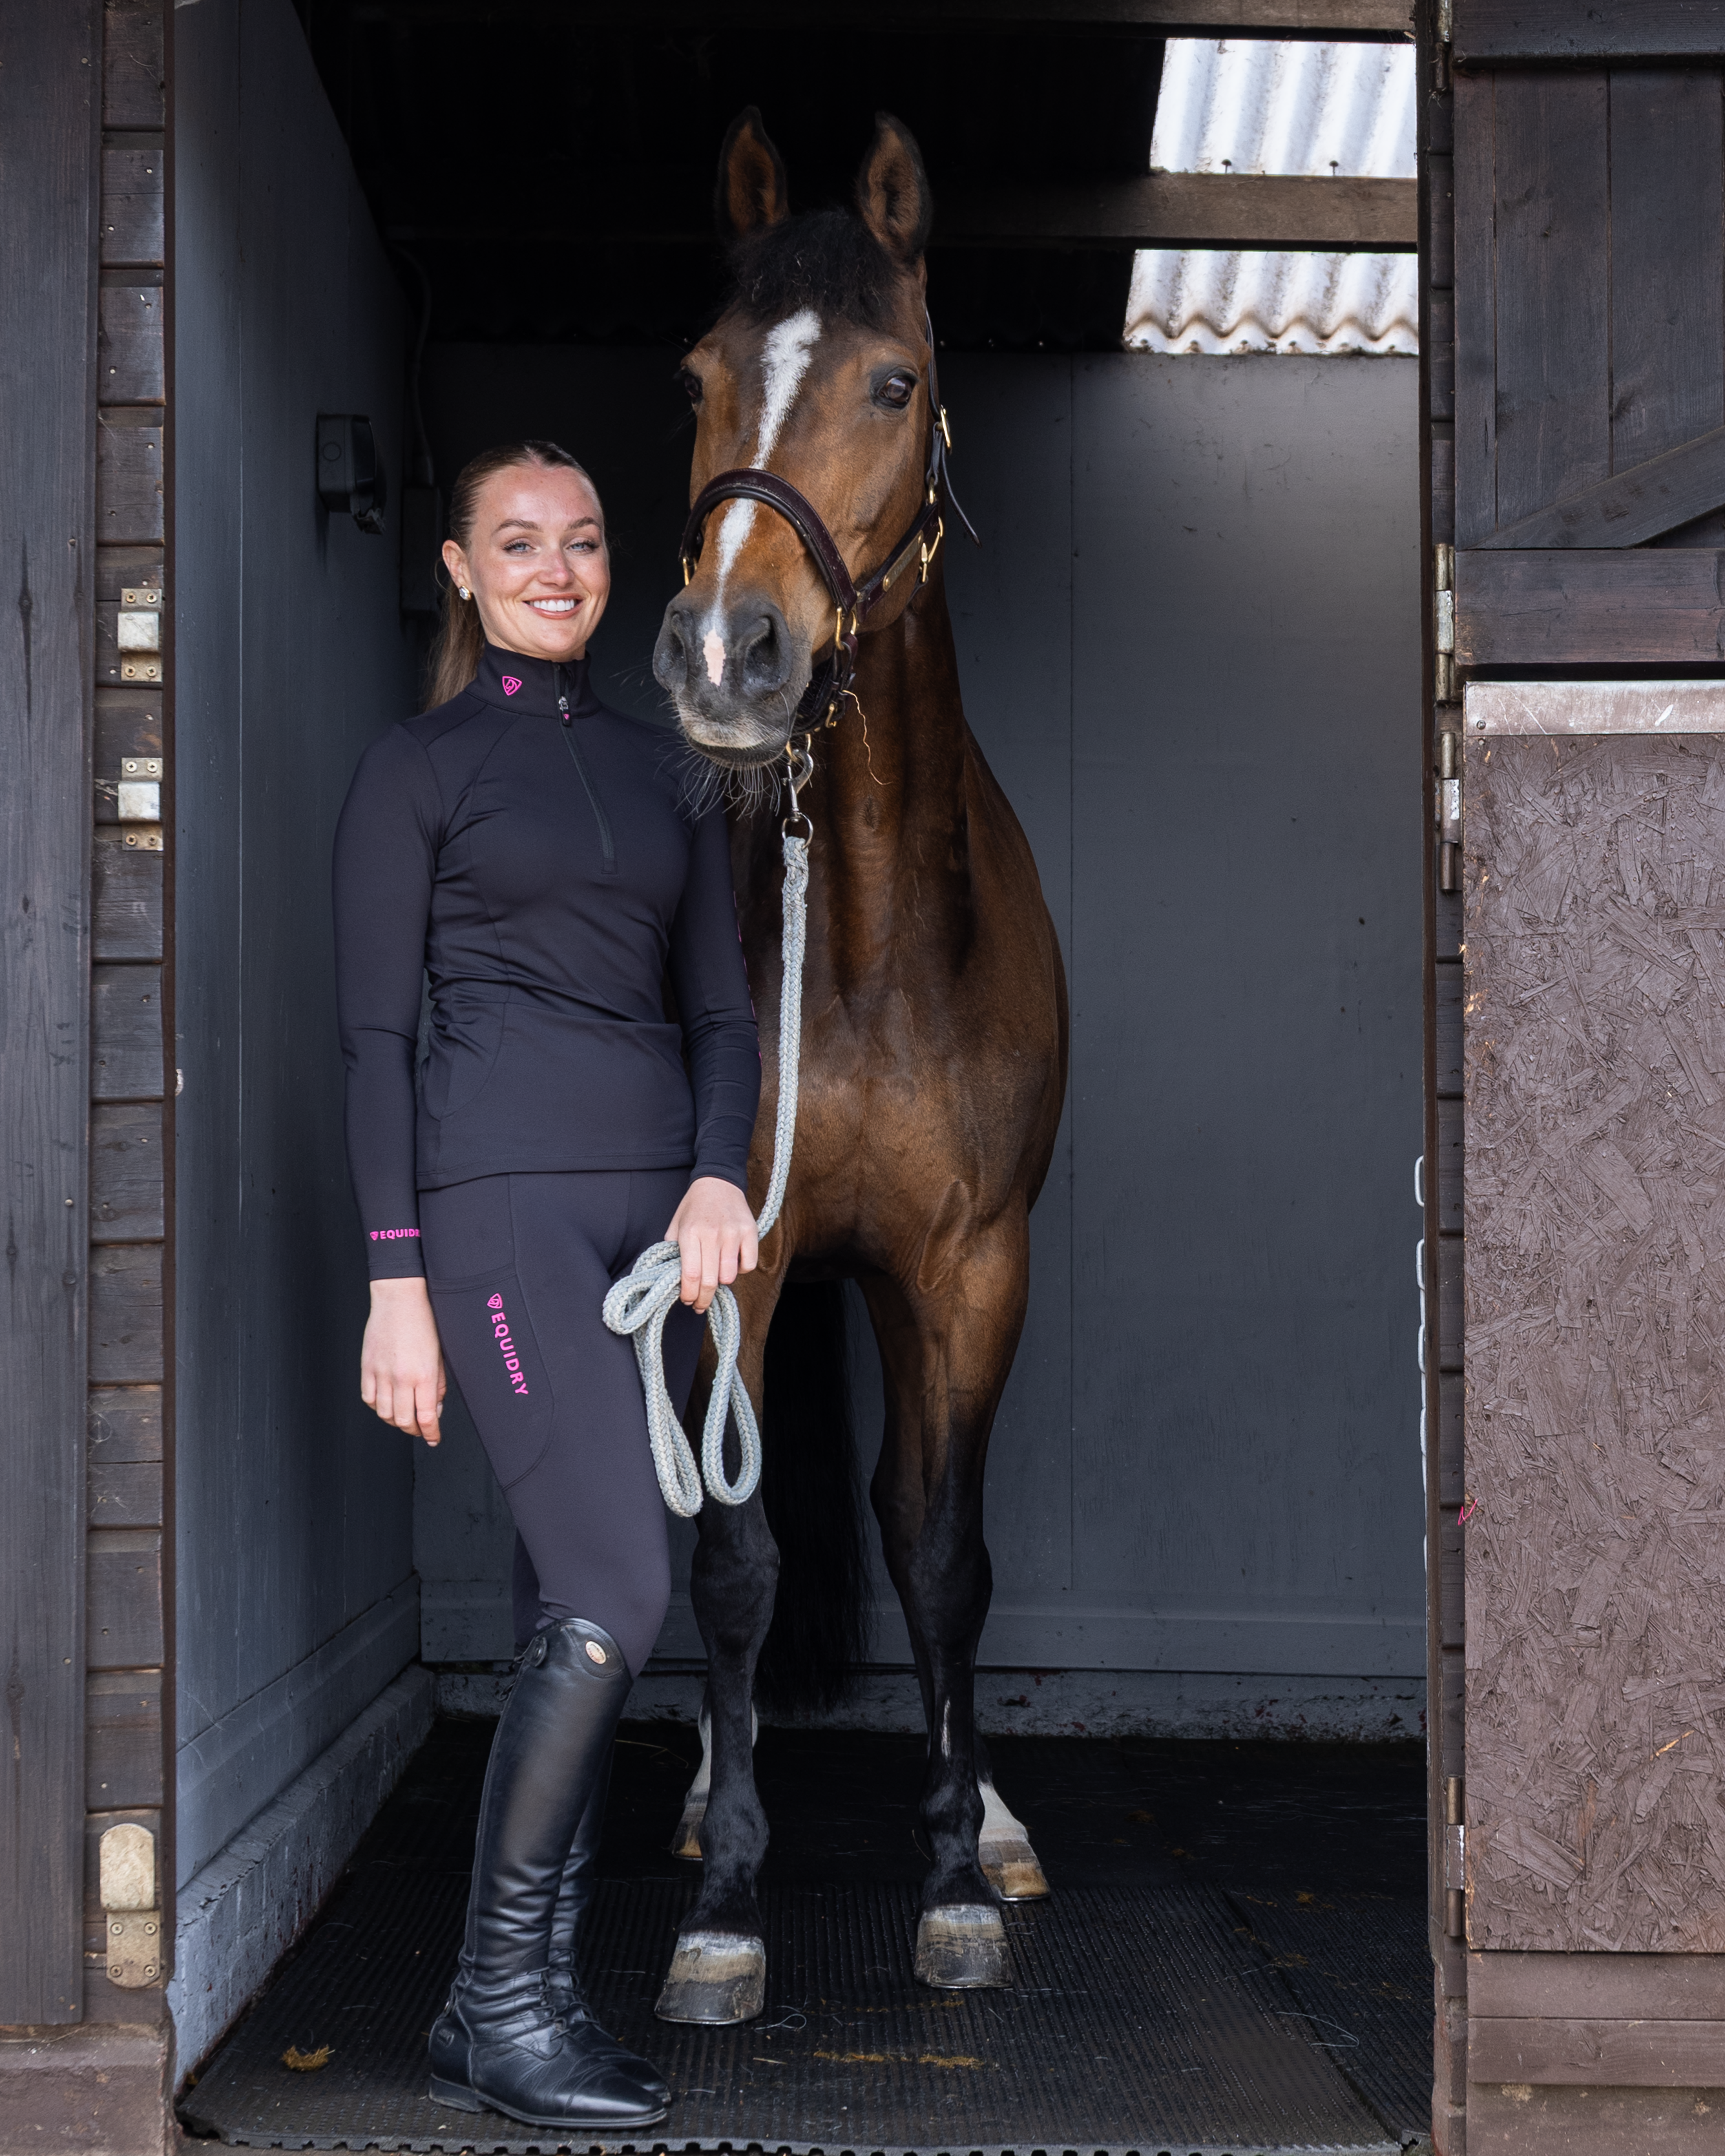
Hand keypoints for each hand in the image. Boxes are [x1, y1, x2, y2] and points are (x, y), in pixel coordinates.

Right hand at [361, 1276, 446, 1443]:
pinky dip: (378, 1406)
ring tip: (405, 1416)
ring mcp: (380, 1373)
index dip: (431, 1434)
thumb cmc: (423, 1323)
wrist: (399, 1299)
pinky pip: (368, 1398)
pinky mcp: (366, 1367)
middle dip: (415, 1431)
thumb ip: (438, 1385)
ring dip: (396, 1421)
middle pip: (404, 1421)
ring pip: (384, 1414)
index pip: (426, 1418)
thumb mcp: (440, 1356)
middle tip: (421, 1429)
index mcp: (423, 1375)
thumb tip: (435, 1410)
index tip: (434, 1438)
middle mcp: (400, 1377)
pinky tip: (387, 1402)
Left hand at [665, 1175, 758, 1314]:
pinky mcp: (750, 1232)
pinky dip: (741, 1270)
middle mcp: (712, 1234)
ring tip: (716, 1277)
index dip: (688, 1294)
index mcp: (689, 1233)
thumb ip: (672, 1250)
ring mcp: (733, 1233)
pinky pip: (748, 1265)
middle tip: (700, 1304)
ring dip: (722, 1283)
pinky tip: (733, 1264)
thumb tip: (672, 1279)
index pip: (690, 1274)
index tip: (687, 1301)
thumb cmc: (694, 1207)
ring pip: (730, 1276)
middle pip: (710, 1281)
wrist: (718, 1182)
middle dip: (704, 1299)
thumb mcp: (676, 1225)